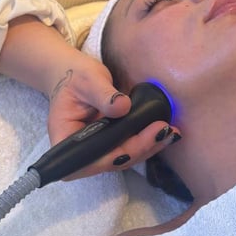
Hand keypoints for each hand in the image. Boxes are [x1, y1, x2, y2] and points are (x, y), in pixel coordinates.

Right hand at [0, 16, 178, 178]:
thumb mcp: (87, 80)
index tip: (142, 139)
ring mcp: (95, 151)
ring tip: (171, 133)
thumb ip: (103, 95)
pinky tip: (165, 132)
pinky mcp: (108, 144)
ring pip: (124, 157)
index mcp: (65, 139)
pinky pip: (128, 148)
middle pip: (112, 161)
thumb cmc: (75, 76)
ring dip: (149, 147)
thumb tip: (123, 107)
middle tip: (164, 131)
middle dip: (140, 149)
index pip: (92, 158)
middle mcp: (80, 152)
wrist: (73, 74)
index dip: (118, 154)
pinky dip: (147, 141)